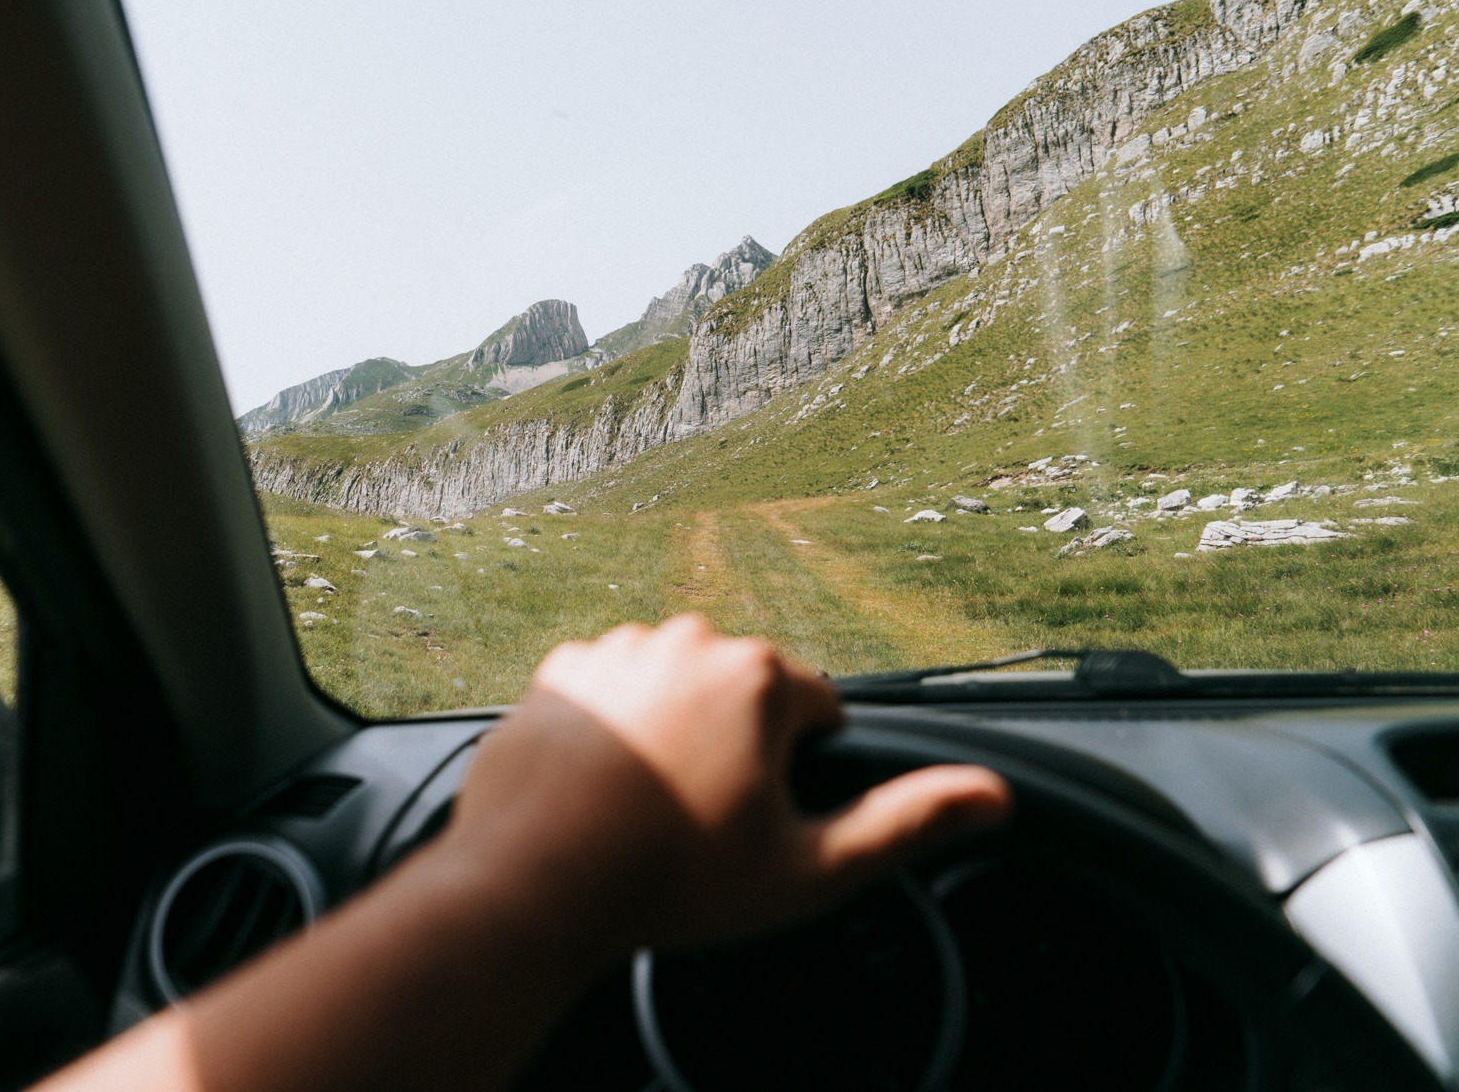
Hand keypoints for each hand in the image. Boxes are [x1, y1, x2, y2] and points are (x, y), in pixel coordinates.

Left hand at [437, 614, 1010, 958]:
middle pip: (744, 694)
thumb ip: (905, 823)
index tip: (758, 817)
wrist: (531, 884)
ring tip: (647, 809)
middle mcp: (687, 639)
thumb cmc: (667, 880)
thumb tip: (992, 796)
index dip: (799, 772)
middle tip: (701, 820)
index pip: (817, 711)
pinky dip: (614, 729)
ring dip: (674, 732)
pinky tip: (603, 787)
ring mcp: (616, 650)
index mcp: (759, 677)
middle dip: (736, 748)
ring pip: (676, 688)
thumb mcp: (809, 869)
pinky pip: (612, 693)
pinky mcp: (559, 671)